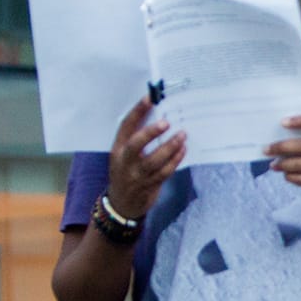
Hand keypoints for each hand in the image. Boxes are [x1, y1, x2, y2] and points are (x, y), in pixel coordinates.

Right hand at [106, 96, 186, 217]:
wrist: (122, 202)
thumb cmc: (126, 171)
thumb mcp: (124, 153)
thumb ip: (137, 137)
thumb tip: (158, 115)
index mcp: (118, 149)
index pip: (125, 127)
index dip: (137, 111)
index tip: (150, 97)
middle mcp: (125, 161)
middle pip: (135, 145)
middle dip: (150, 132)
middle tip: (166, 122)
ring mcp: (137, 175)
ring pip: (154, 160)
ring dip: (170, 147)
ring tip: (182, 135)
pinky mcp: (150, 185)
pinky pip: (164, 172)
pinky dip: (175, 160)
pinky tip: (183, 150)